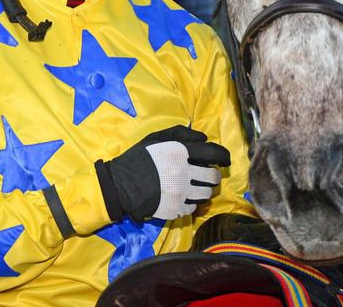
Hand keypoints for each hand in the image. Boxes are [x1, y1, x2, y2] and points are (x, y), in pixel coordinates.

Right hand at [99, 125, 230, 221]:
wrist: (119, 186)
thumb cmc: (136, 159)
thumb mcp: (155, 139)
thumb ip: (180, 134)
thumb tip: (203, 138)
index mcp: (179, 152)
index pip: (214, 154)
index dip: (223, 156)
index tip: (224, 160)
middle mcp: (183, 172)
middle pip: (213, 177)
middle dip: (213, 176)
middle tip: (206, 175)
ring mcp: (180, 193)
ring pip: (206, 194)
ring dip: (203, 190)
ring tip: (193, 187)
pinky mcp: (175, 209)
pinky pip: (193, 207)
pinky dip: (191, 203)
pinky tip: (182, 197)